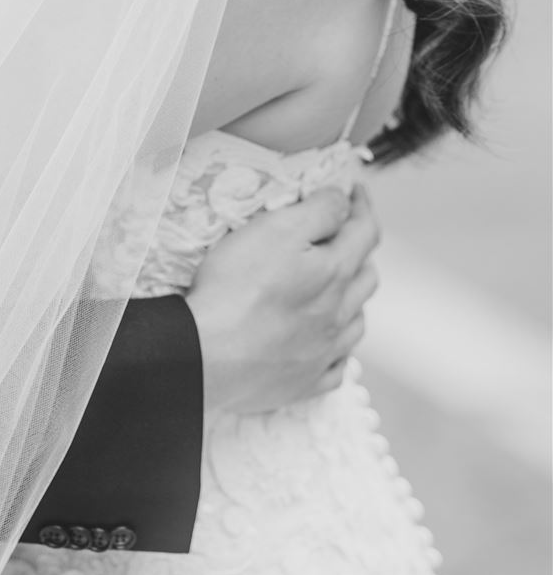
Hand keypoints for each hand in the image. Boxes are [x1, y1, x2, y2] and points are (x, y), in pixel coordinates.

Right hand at [187, 184, 379, 413]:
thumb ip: (318, 211)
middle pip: (366, 277)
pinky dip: (337, 351)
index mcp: (335, 272)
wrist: (207, 355)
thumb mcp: (274, 229)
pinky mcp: (305, 382)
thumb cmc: (236, 288)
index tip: (354, 192)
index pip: (365, 231)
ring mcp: (324, 352)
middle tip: (340, 239)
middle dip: (359, 252)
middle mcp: (338, 313)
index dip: (362, 206)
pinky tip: (325, 345)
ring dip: (352, 301)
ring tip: (335, 290)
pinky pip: (336, 367)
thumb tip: (343, 201)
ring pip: (356, 322)